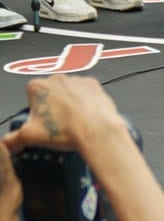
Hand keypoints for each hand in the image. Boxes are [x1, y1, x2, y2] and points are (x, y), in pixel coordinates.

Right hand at [3, 76, 126, 153]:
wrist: (97, 130)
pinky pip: (85, 92)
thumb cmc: (63, 130)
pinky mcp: (94, 84)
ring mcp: (77, 79)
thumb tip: (9, 142)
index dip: (35, 109)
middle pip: (49, 92)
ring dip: (68, 102)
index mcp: (38, 86)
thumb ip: (13, 138)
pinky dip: (84, 101)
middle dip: (51, 105)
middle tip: (56, 122)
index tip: (40, 120)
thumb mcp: (30, 136)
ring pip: (68, 91)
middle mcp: (57, 78)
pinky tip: (86, 114)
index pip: (30, 95)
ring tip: (72, 121)